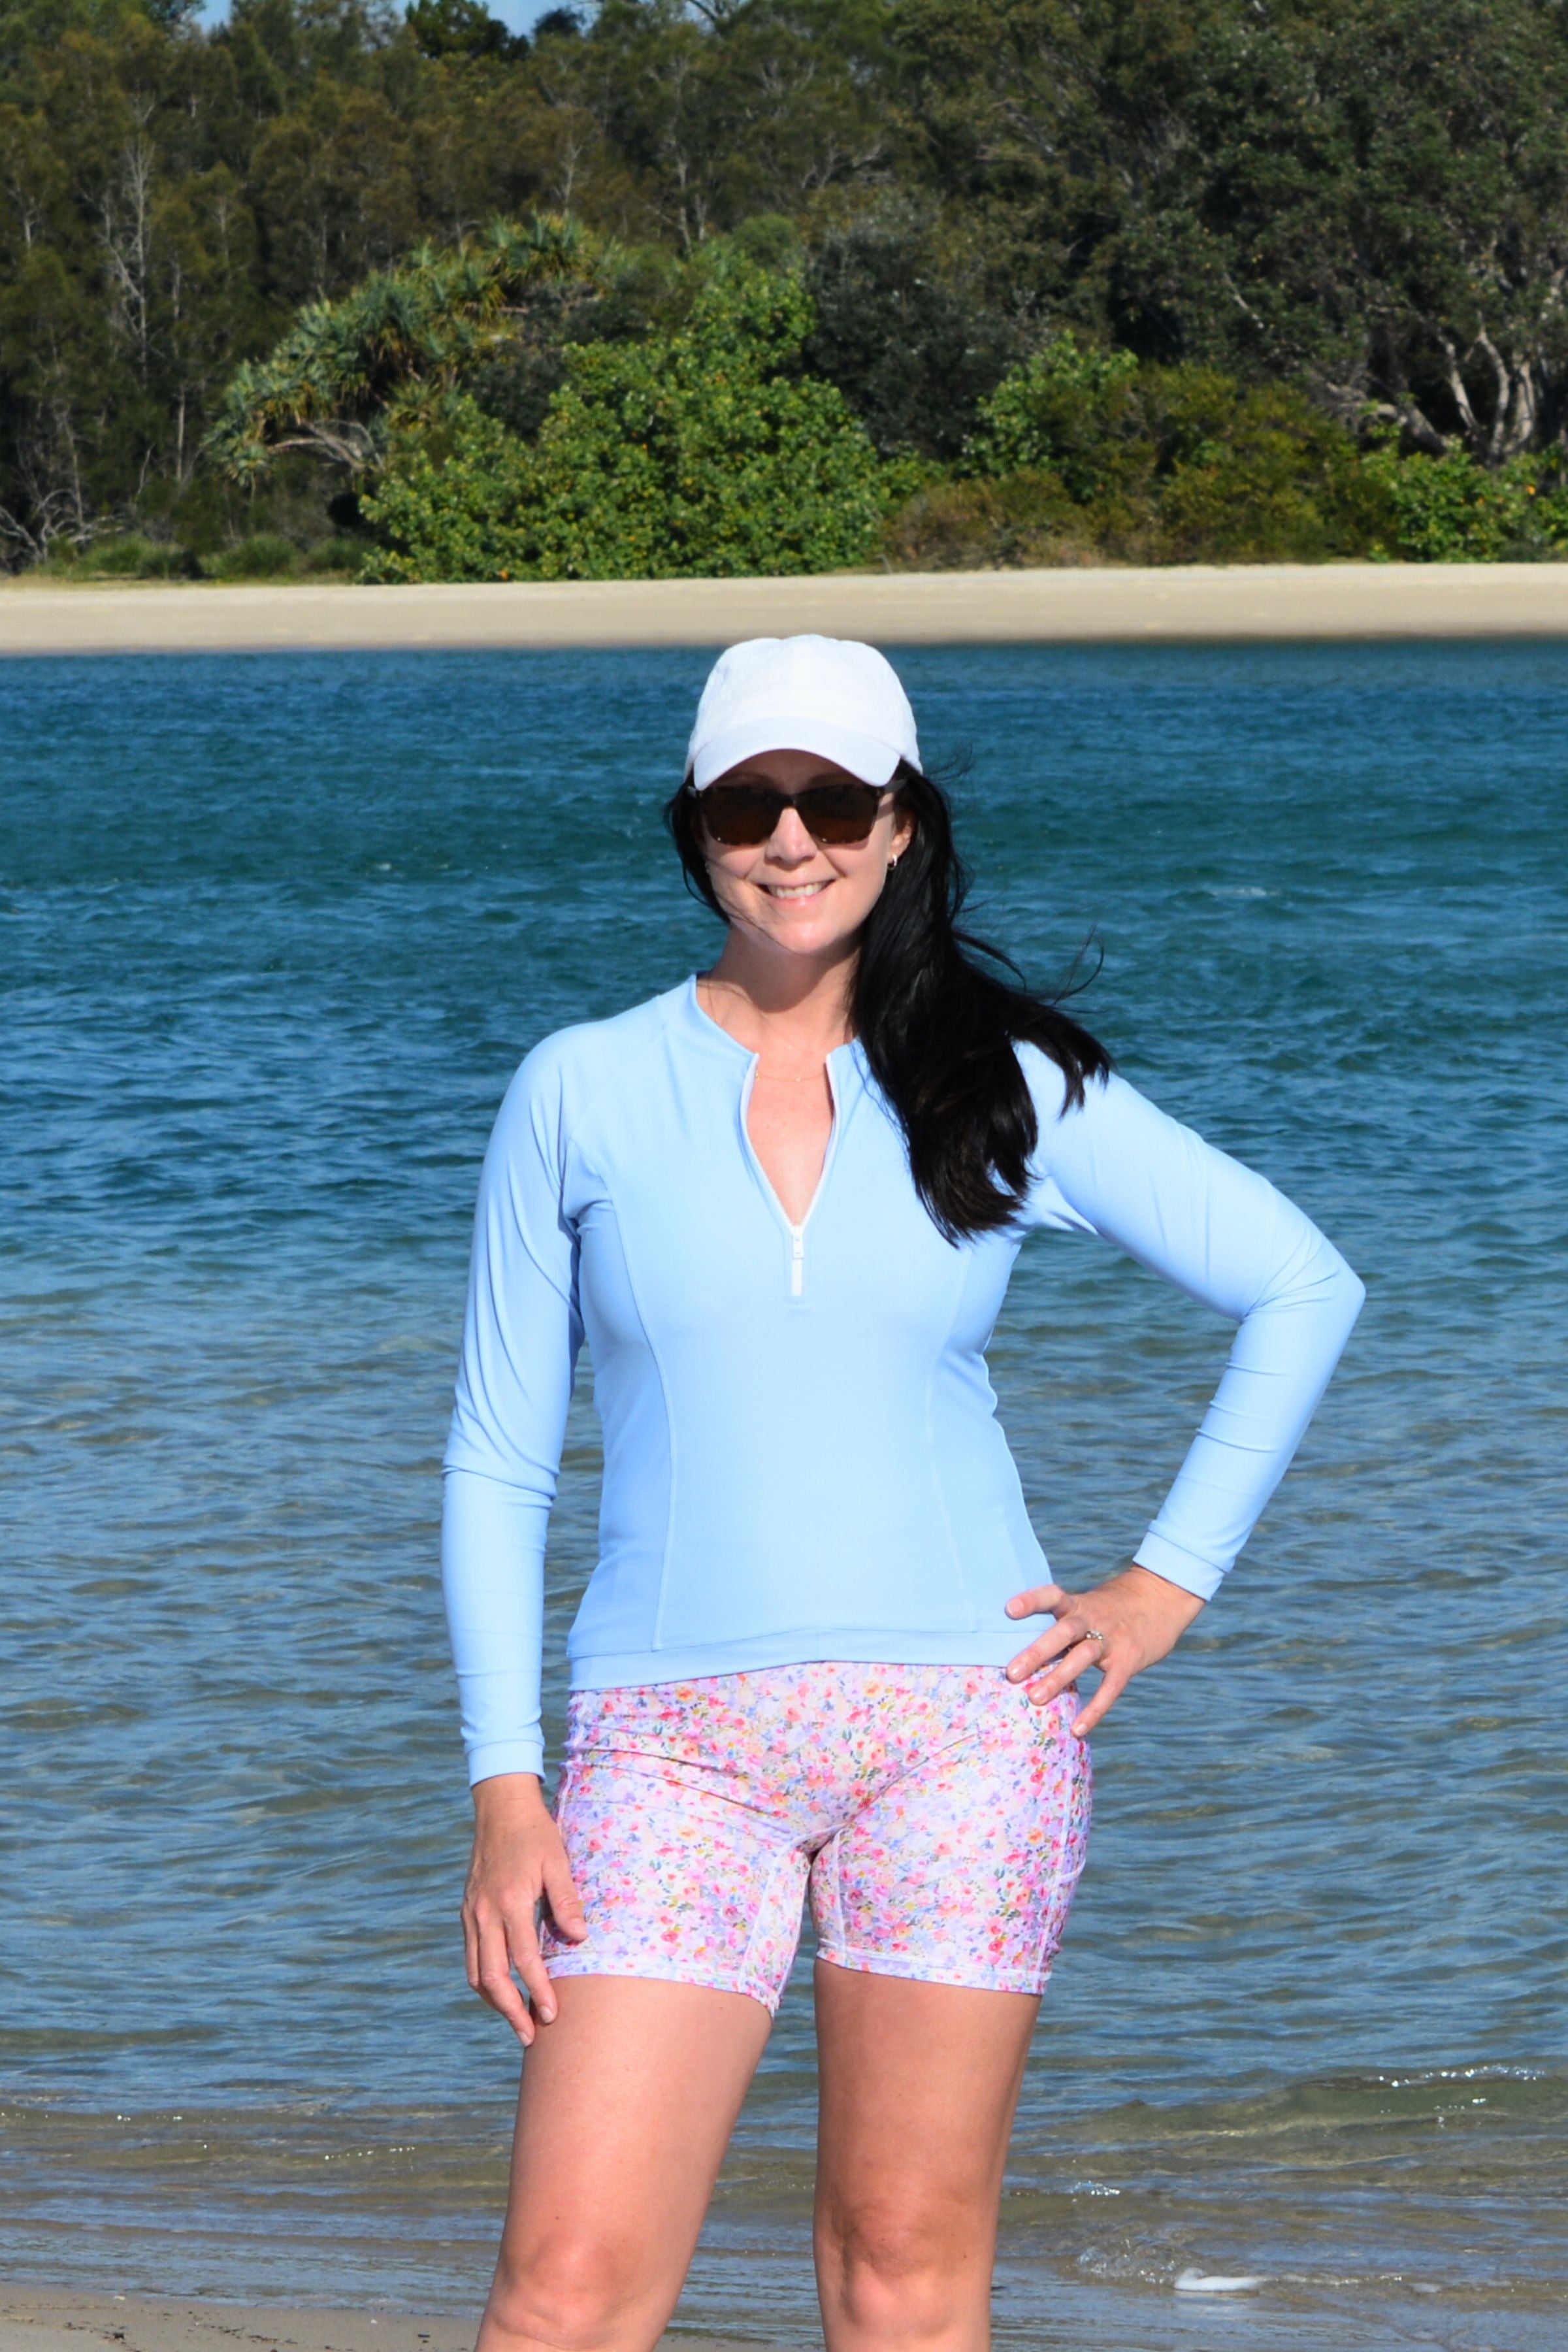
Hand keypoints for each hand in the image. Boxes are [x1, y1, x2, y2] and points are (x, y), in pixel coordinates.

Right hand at [461, 1772, 587, 2045]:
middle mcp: (485, 1913)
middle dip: (511, 2011)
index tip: (552, 2014)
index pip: (524, 1959)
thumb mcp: (557, 1861)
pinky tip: (502, 1989)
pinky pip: (472, 1956)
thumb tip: (579, 1939)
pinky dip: (484, 1980)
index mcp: (510, 1901)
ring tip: (517, 2020)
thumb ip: (566, 1901)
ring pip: (476, 1972)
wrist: (499, 1809)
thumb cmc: (535, 1834)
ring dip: (495, 2002)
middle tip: (531, 2036)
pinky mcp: (467, 1912)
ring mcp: (471, 1914)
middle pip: (492, 1977)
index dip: (538, 1990)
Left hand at [1004, 1564, 1205, 1737]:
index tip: (1009, 1609)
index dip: (1033, 1600)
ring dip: (1058, 1677)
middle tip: (1012, 1673)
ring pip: (1084, 1657)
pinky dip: (1094, 1709)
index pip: (1054, 1595)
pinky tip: (1077, 1729)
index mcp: (1079, 1604)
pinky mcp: (1129, 1661)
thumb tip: (1021, 1647)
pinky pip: (1111, 1688)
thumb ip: (1060, 1622)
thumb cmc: (1112, 1607)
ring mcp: (1113, 1640)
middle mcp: (1093, 1619)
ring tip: (1035, 1699)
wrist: (1160, 1599)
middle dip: (1038, 1652)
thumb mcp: (1087, 1604)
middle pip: (1064, 1631)